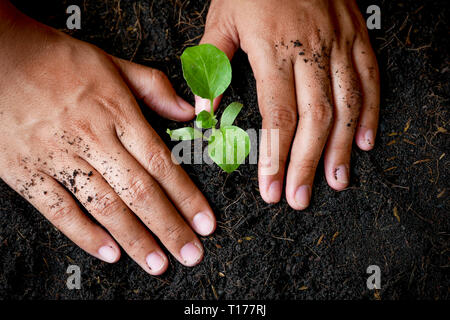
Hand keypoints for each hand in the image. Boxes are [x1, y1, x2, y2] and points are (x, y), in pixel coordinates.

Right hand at [0, 2, 215, 274]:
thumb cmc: (54, 58)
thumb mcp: (111, 62)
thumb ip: (153, 88)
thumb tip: (187, 112)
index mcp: (116, 113)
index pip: (162, 164)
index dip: (187, 197)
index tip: (205, 222)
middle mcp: (92, 139)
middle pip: (140, 192)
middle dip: (169, 228)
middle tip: (190, 254)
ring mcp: (58, 157)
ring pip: (105, 207)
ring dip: (135, 240)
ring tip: (157, 264)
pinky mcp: (26, 171)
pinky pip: (58, 210)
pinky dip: (84, 234)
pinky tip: (108, 252)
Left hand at [198, 0, 379, 208]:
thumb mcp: (220, 19)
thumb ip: (211, 66)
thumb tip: (202, 111)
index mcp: (273, 49)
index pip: (278, 116)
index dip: (276, 157)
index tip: (271, 189)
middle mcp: (311, 50)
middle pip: (314, 120)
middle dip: (306, 164)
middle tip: (299, 197)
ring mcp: (339, 44)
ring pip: (346, 106)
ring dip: (341, 149)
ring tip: (336, 182)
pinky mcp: (356, 37)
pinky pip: (369, 79)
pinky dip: (370, 113)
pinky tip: (364, 142)